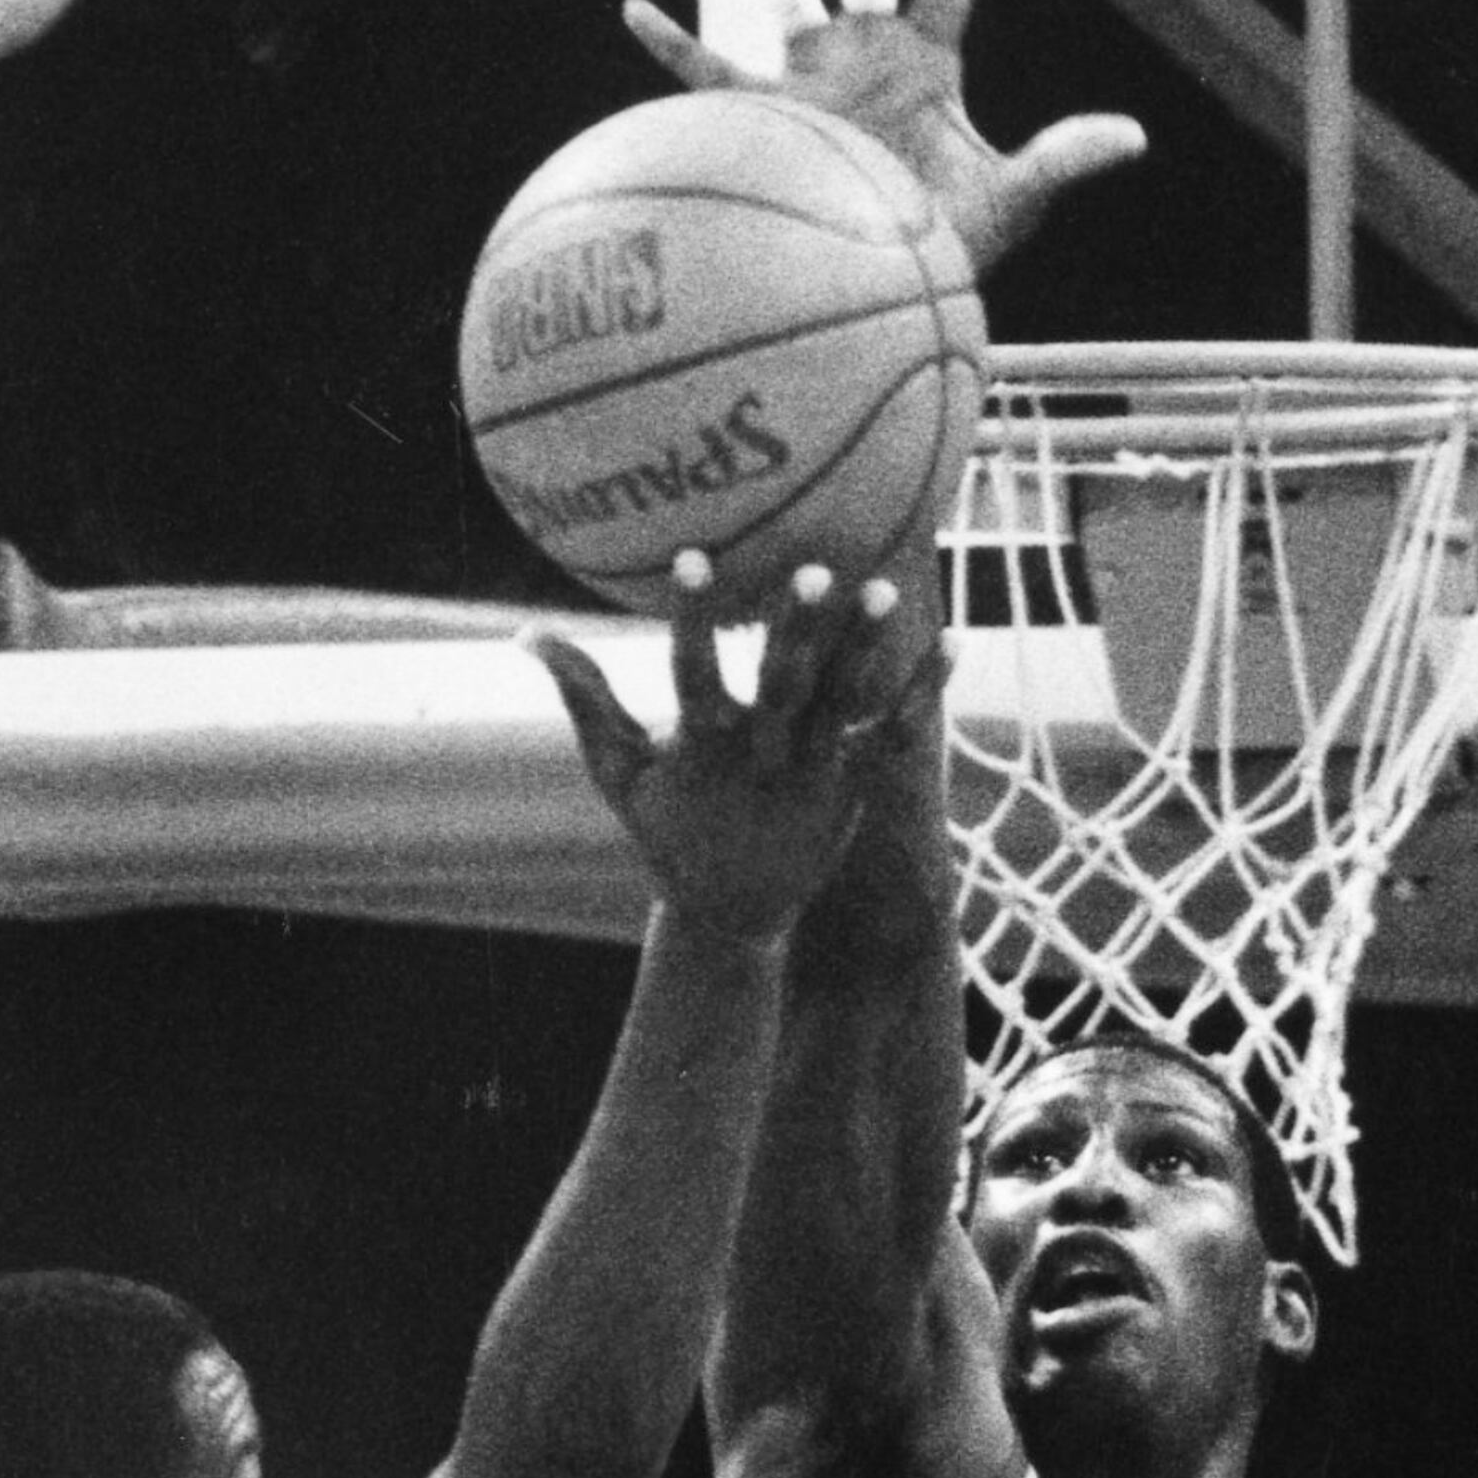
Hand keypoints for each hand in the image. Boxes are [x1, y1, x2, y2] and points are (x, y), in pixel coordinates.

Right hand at [533, 558, 912, 942]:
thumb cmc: (669, 835)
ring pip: (842, 702)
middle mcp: (763, 758)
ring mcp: (814, 774)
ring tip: (881, 587)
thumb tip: (528, 636)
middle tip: (814, 571)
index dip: (691, 620)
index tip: (691, 559)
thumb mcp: (620, 774)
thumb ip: (584, 699)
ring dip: (863, 646)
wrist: (732, 918)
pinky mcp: (854, 788)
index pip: (692, 675)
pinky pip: (894, 735)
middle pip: (782, 687)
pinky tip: (950, 641)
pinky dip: (922, 692)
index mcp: (704, 749)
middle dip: (797, 630)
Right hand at [625, 0, 1142, 291]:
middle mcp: (865, 49)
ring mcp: (811, 77)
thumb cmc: (945, 248)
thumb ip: (1061, 159)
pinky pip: (709, 76)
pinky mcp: (766, 118)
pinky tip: (636, 9)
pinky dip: (671, 46)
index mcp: (927, 58)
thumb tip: (1132, 136)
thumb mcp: (1009, 201)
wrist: (880, 298)